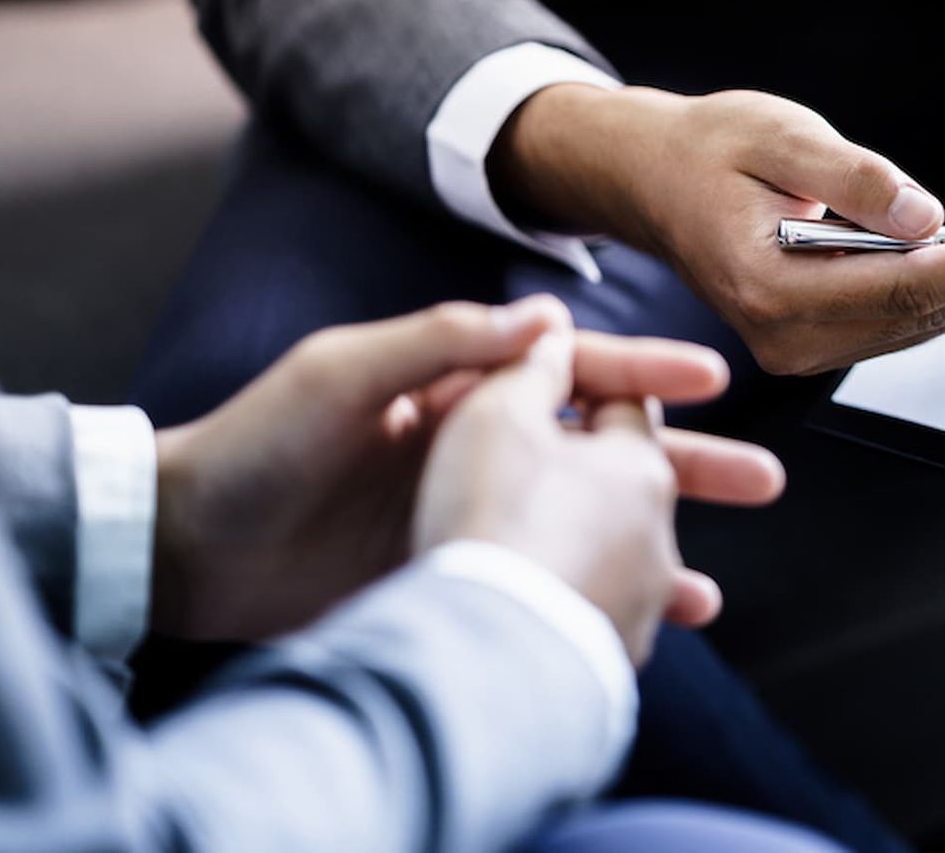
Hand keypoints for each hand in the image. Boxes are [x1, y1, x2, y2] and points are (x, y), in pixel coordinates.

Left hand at [150, 295, 771, 643]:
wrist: (185, 545)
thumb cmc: (254, 446)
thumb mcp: (342, 372)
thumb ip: (439, 340)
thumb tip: (542, 316)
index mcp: (457, 386)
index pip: (573, 373)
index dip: (645, 376)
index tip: (714, 381)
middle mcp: (475, 447)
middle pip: (602, 454)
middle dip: (682, 466)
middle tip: (759, 480)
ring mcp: (467, 515)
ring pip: (585, 527)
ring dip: (652, 548)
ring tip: (714, 578)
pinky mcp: (450, 572)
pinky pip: (542, 582)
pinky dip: (591, 602)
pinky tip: (633, 628)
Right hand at [496, 84, 944, 375]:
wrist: (654, 179)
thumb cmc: (706, 151)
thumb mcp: (778, 136)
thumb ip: (854, 179)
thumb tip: (925, 217)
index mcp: (769, 289)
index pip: (901, 289)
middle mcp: (790, 336)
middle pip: (926, 308)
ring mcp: (806, 343)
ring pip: (927, 313)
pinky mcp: (824, 333)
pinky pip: (907, 309)